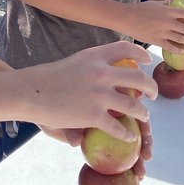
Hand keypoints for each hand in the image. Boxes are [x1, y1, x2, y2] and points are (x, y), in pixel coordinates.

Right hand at [19, 41, 155, 146]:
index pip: (126, 49)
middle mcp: (102, 73)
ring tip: (144, 116)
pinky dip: (126, 133)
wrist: (30, 91)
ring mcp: (99, 95)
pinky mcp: (93, 115)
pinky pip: (118, 127)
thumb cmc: (48, 77)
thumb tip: (109, 69)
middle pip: (139, 78)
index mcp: (96, 57)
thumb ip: (93, 64)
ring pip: (134, 105)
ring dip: (143, 113)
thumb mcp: (74, 62)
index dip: (141, 54)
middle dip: (151, 87)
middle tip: (153, 94)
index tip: (147, 61)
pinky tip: (129, 136)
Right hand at [126, 0, 183, 61]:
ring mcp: (162, 32)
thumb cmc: (138, 9)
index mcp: (167, 11)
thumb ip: (163, 3)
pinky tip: (183, 51)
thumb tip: (169, 1)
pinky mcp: (156, 40)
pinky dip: (178, 49)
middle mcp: (167, 22)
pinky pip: (170, 47)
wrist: (126, 18)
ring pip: (180, 38)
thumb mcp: (153, 3)